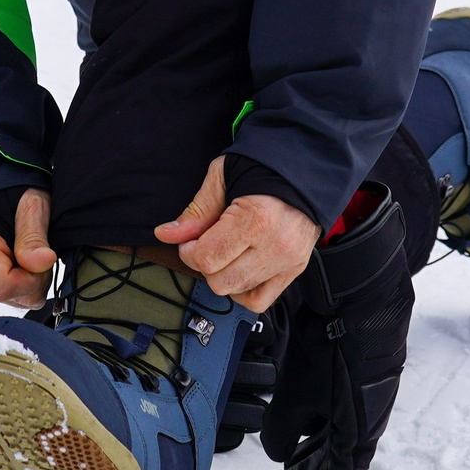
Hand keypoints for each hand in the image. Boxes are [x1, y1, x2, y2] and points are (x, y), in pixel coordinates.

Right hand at [0, 188, 53, 307]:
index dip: (32, 278)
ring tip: (30, 252)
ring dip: (32, 281)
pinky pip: (13, 299)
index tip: (42, 257)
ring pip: (16, 300)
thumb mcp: (31, 206)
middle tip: (39, 251)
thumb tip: (44, 262)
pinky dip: (25, 284)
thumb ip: (33, 237)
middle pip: (12, 297)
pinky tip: (23, 261)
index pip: (4, 287)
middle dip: (37, 279)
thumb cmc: (13, 194)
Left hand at [155, 156, 319, 310]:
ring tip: (226, 251)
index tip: (191, 238)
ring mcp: (287, 261)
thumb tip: (166, 234)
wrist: (303, 170)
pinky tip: (238, 269)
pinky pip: (260, 300)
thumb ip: (196, 211)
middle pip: (220, 281)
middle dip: (204, 264)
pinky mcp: (295, 270)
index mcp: (255, 219)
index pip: (207, 258)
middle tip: (207, 244)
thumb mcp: (222, 177)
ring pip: (237, 291)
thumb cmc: (263, 168)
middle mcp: (275, 245)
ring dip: (223, 275)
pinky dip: (243, 290)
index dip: (189, 250)